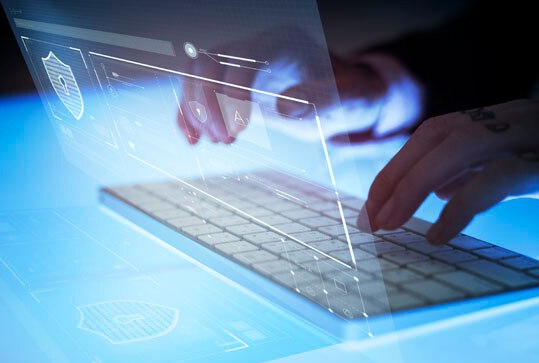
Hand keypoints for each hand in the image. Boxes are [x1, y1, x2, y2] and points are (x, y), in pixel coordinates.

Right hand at [176, 27, 415, 144]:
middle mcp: (255, 48)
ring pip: (195, 75)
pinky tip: (194, 141)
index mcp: (283, 45)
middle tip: (224, 140)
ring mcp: (240, 65)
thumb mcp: (347, 99)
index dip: (232, 92)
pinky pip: (198, 91)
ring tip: (214, 142)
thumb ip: (322, 100)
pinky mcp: (232, 84)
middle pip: (208, 62)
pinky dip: (189, 114)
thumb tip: (285, 108)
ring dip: (195, 110)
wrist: (343, 98)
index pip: (242, 58)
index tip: (235, 130)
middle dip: (206, 103)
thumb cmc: (349, 96)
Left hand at [358, 99, 538, 242]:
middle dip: (395, 178)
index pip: (433, 132)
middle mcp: (515, 118)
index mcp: (501, 118)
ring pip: (459, 149)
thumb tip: (434, 192)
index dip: (396, 165)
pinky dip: (459, 209)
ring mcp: (537, 134)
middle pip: (437, 137)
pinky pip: (497, 180)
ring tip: (391, 227)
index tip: (372, 202)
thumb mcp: (521, 167)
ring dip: (414, 190)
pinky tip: (438, 236)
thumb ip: (476, 173)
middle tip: (372, 221)